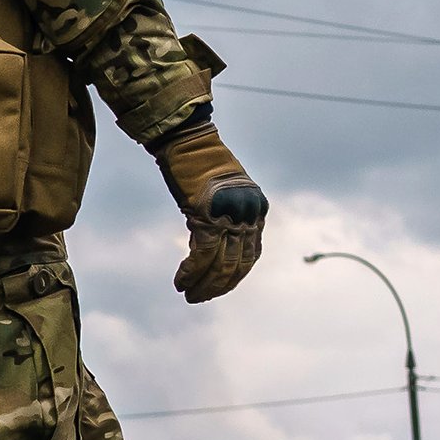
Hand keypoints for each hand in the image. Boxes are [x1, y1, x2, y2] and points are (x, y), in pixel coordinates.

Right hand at [154, 119, 266, 304]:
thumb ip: (228, 218)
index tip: (218, 289)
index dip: (234, 277)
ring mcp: (230, 216)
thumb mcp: (227, 194)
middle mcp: (249, 215)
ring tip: (189, 295)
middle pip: (237, 265)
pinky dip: (191, 272)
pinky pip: (202, 255)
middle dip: (218, 287)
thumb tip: (218, 244)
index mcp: (258, 210)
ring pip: (220, 265)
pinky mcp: (209, 216)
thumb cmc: (204, 164)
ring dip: (203, 285)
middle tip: (199, 299)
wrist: (190, 140)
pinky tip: (181, 282)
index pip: (251, 255)